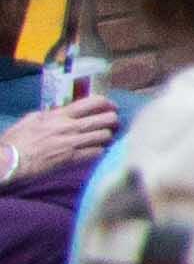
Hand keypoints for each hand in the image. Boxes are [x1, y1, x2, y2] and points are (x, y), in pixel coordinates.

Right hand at [1, 89, 116, 184]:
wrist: (9, 161)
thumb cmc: (16, 140)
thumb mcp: (32, 119)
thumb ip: (50, 114)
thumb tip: (61, 112)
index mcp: (60, 115)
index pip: (93, 102)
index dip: (107, 103)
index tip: (111, 107)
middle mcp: (70, 127)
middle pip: (106, 119)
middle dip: (113, 120)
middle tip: (113, 124)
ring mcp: (72, 143)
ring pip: (105, 136)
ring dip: (108, 137)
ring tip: (105, 138)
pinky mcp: (71, 159)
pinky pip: (96, 153)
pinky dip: (100, 151)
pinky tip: (96, 151)